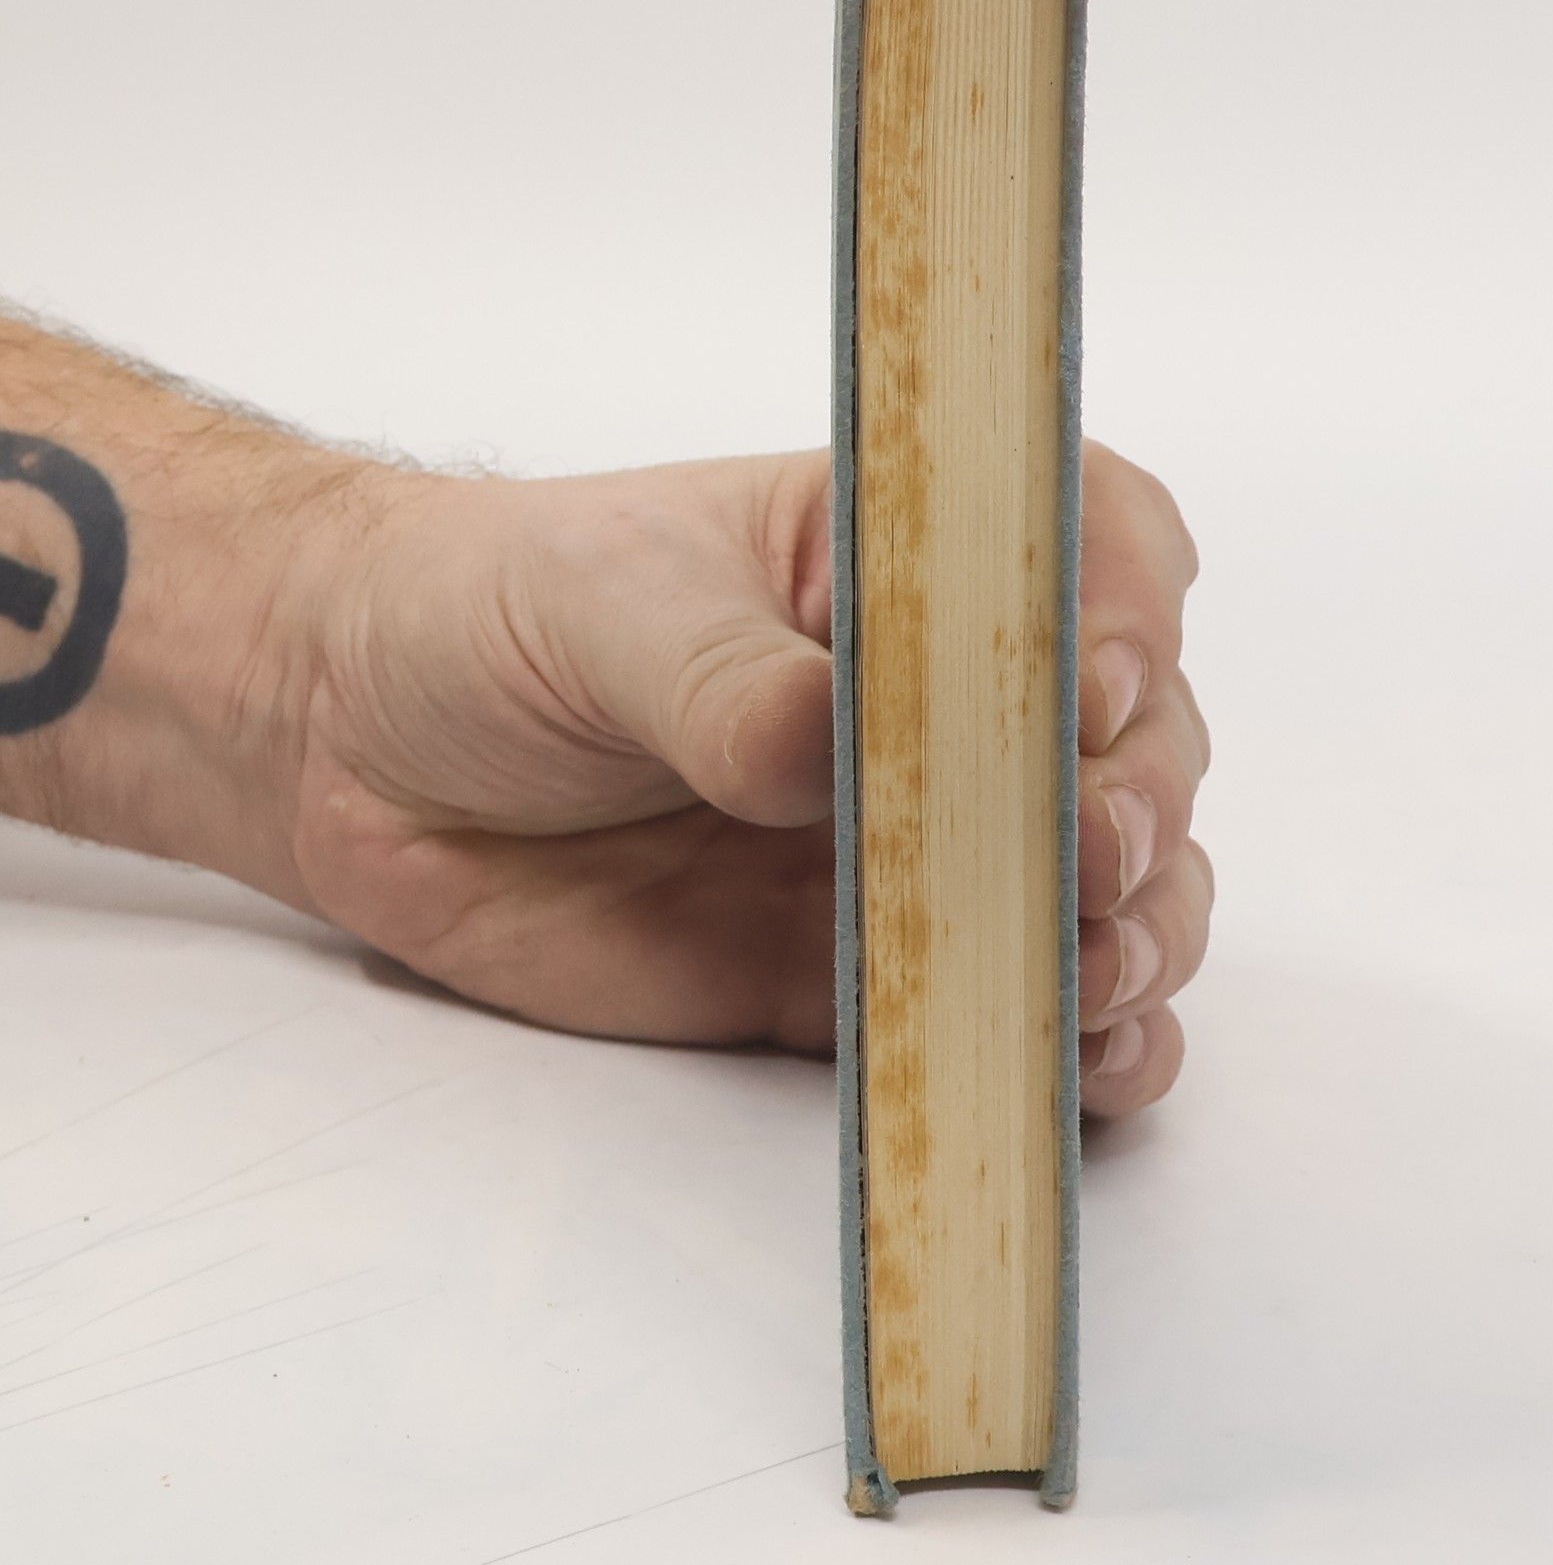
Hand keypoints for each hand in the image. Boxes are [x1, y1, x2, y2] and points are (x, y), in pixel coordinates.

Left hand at [289, 441, 1209, 1116]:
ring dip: (1145, 929)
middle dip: (1141, 801)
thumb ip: (726, 681)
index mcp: (899, 560)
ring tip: (1099, 973)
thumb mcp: (602, 606)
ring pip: (1111, 883)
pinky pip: (1012, 1009)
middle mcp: (940, 701)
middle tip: (1087, 855)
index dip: (1129, 607)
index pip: (1084, 544)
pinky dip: (1087, 1041)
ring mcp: (917, 842)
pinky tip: (1095, 1057)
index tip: (1096, 682)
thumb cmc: (485, 615)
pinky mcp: (862, 972)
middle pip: (1134, 736)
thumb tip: (841, 747)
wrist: (358, 749)